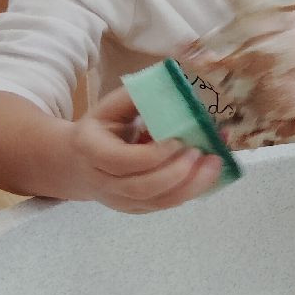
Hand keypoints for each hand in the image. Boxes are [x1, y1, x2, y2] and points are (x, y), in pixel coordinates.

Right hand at [65, 86, 223, 212]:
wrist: (79, 163)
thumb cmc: (102, 127)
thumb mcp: (111, 106)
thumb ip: (137, 97)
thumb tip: (173, 85)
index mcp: (91, 149)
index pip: (121, 160)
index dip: (152, 154)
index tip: (178, 140)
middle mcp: (102, 181)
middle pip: (141, 187)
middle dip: (176, 172)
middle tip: (201, 153)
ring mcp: (118, 200)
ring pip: (157, 202)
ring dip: (190, 186)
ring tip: (215, 164)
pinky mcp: (135, 209)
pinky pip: (164, 206)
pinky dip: (190, 191)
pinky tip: (208, 174)